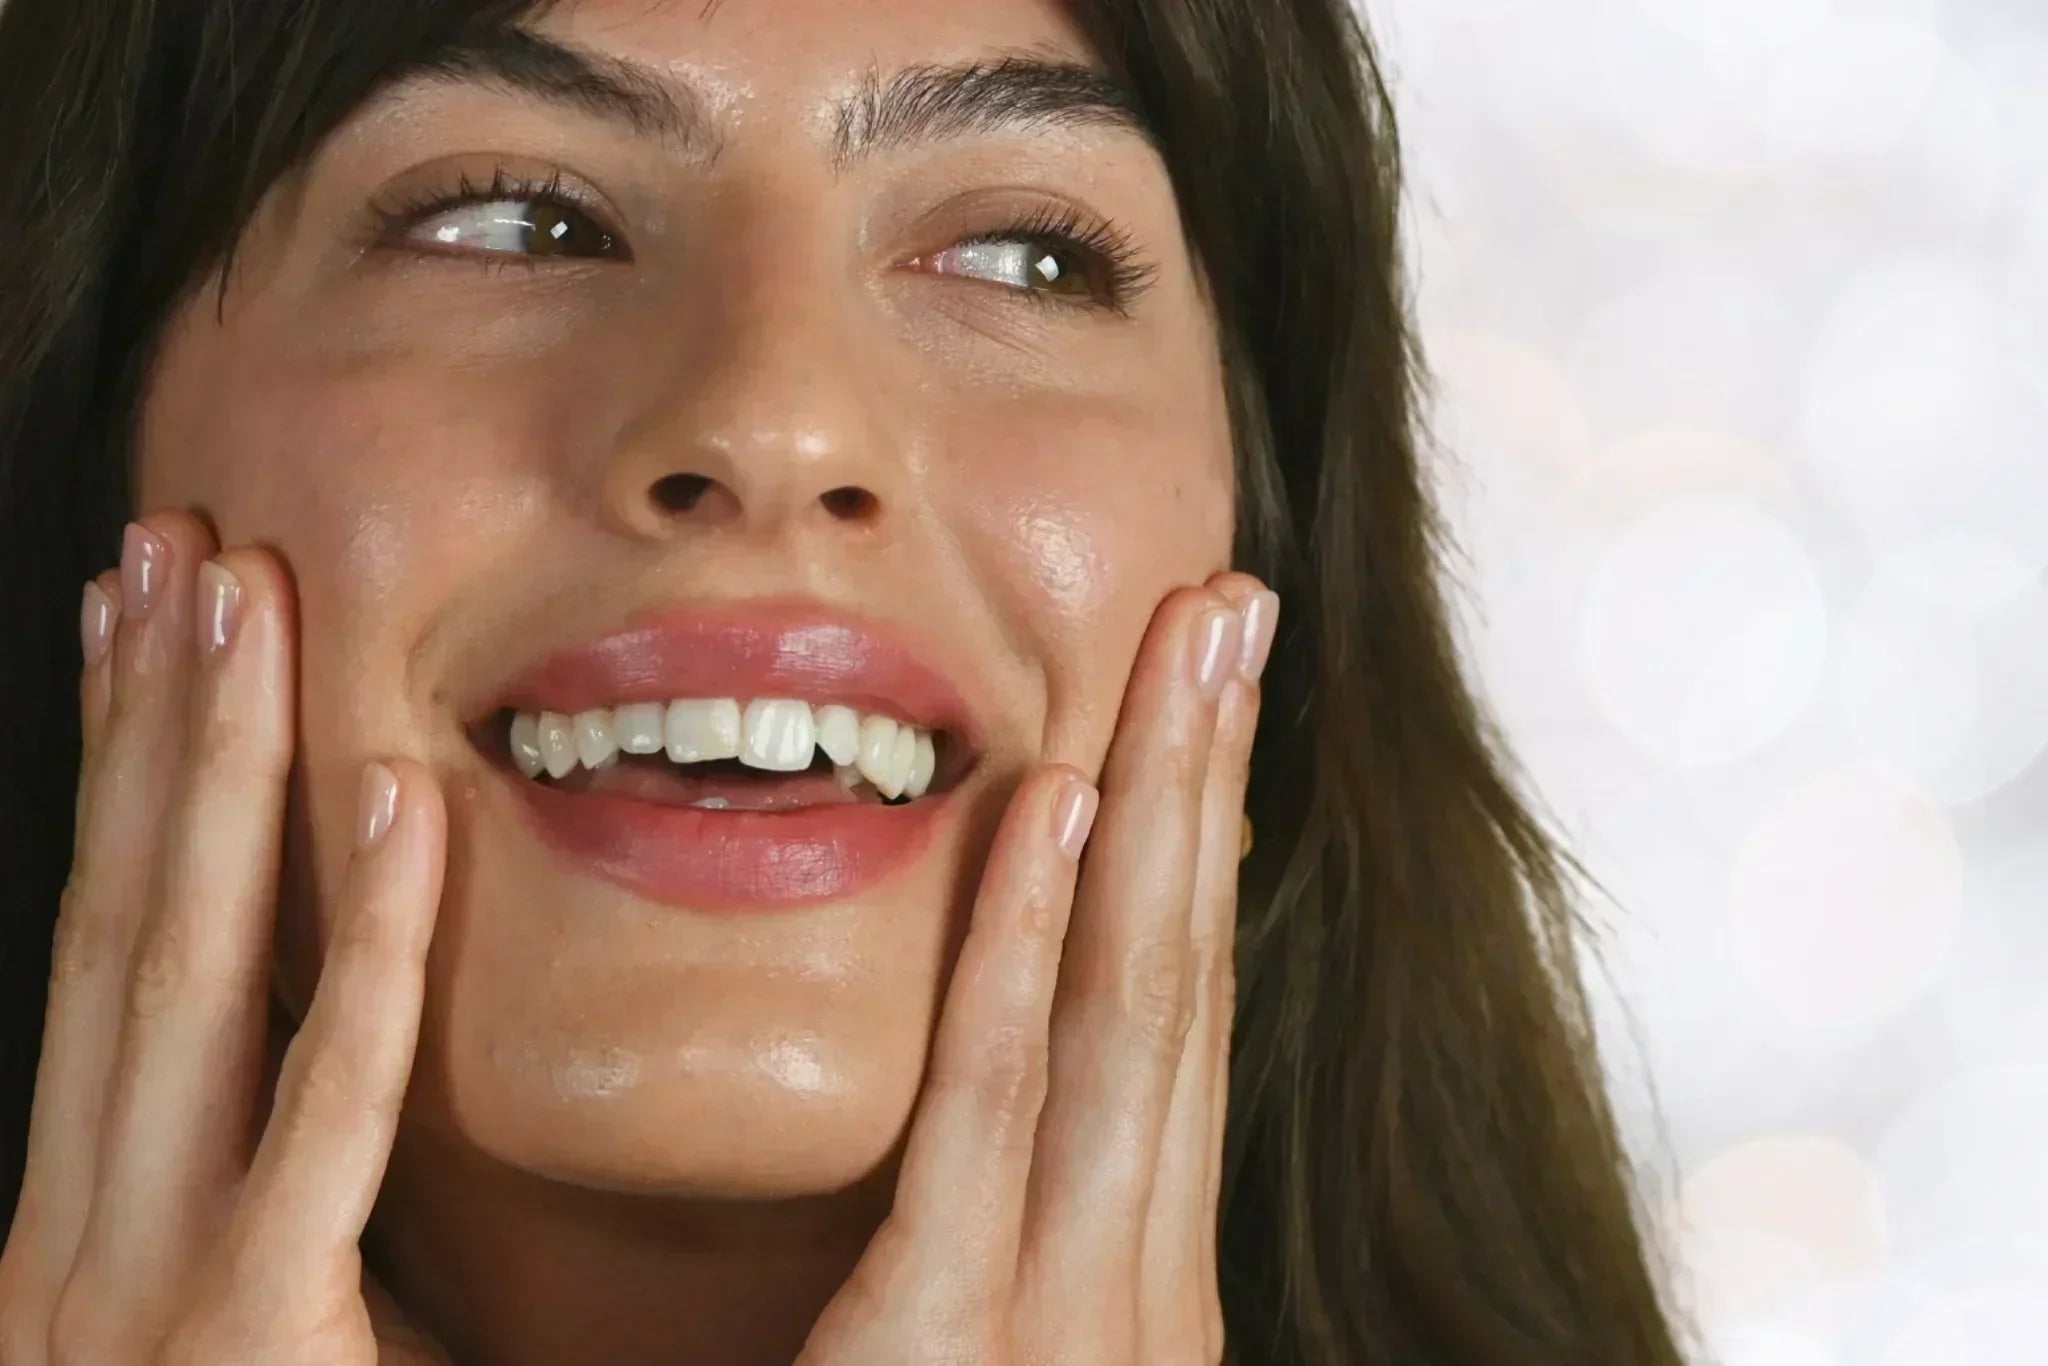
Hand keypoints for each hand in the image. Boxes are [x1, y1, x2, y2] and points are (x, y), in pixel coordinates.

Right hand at [0, 512, 451, 1364]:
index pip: (120, 949)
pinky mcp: (240, 1345)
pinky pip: (319, 1115)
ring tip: (231, 601)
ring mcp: (136, 1288)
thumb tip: (338, 1039)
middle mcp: (81, 1224)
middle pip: (125, 924)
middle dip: (144, 729)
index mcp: (92, 1209)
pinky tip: (397, 807)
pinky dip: (362, 956)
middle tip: (177, 548)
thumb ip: (290, 1176)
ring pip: (181, 978)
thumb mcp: (261, 1310)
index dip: (129, 778)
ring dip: (206, 779)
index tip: (153, 624)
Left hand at [798, 573, 1276, 1365]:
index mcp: (1139, 1284)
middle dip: (1212, 777)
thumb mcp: (961, 1353)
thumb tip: (986, 1109)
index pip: (1181, 1023)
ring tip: (1189, 638)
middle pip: (1184, 980)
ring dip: (1162, 802)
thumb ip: (985, 1241)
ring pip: (1128, 1010)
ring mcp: (1070, 1325)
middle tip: (1232, 606)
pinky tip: (1054, 802)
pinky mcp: (947, 1345)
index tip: (1212, 700)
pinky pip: (993, 1105)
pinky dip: (1026, 940)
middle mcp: (1143, 1292)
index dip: (1203, 844)